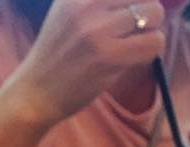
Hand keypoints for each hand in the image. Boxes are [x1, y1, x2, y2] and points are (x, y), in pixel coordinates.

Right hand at [13, 0, 164, 127]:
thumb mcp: (65, 12)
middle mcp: (87, 6)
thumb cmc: (55, 55)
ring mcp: (97, 31)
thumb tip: (136, 0)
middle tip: (136, 28)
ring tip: (137, 43)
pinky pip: (153, 43)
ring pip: (153, 13)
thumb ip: (94, 1)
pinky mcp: (108, 57)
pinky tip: (135, 57)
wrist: (36, 93)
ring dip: (152, 30)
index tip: (128, 13)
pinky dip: (151, 50)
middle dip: (147, 10)